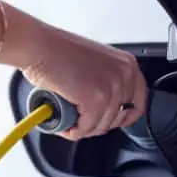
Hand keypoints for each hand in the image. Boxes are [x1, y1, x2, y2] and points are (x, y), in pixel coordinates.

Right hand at [19, 21, 147, 139]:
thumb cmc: (56, 51)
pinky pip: (87, 127)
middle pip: (119, 117)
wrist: (38, 46)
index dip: (123, 117)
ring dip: (83, 129)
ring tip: (69, 122)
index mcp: (127, 65)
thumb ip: (105, 80)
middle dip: (98, 124)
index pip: (138, 102)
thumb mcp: (94, 62)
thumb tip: (104, 105)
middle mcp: (124, 75)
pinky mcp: (95, 99)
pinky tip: (64, 124)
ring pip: (101, 125)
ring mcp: (111, 87)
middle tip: (81, 121)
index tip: (110, 121)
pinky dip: (73, 131)